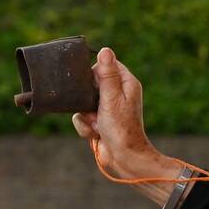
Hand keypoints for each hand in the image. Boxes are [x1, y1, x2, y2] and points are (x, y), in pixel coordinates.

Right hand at [72, 48, 184, 203]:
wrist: (123, 158)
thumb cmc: (121, 128)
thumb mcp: (111, 98)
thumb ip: (107, 75)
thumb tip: (105, 50)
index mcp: (126, 84)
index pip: (106, 65)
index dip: (94, 73)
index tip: (91, 84)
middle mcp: (118, 94)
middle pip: (90, 84)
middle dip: (86, 99)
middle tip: (94, 109)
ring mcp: (107, 108)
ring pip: (82, 102)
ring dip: (85, 115)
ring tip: (97, 124)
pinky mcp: (99, 121)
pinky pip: (82, 117)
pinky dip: (85, 126)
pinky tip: (95, 133)